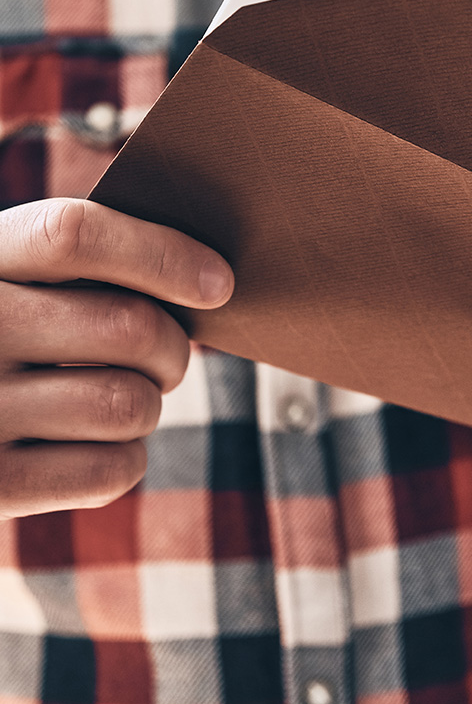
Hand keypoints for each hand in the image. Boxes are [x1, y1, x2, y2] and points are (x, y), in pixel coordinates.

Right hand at [0, 198, 233, 517]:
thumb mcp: (11, 277)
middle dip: (173, 345)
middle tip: (168, 355)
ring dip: (149, 403)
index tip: (218, 282)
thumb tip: (207, 279)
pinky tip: (99, 442)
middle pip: (128, 326)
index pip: (74, 234)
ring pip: (130, 403)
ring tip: (124, 396)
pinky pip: (112, 470)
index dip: (160, 253)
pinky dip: (126, 457)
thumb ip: (80, 261)